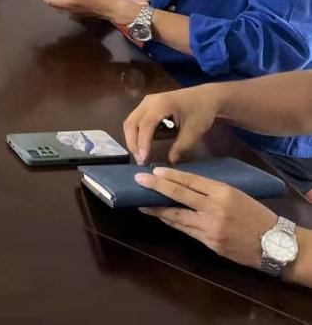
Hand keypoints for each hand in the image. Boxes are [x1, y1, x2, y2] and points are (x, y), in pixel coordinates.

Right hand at [124, 85, 220, 164]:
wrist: (206, 96)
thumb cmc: (202, 112)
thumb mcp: (194, 131)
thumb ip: (181, 146)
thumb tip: (170, 161)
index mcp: (162, 104)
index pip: (145, 125)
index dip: (142, 143)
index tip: (143, 159)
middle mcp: (149, 101)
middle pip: (131, 122)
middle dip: (132, 142)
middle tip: (139, 160)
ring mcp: (147, 101)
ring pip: (131, 121)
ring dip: (133, 138)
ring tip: (142, 154)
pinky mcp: (147, 105)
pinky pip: (137, 119)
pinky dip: (138, 132)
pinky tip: (147, 142)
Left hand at [136, 167, 277, 270]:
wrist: (275, 244)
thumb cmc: (256, 215)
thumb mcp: (237, 194)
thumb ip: (212, 191)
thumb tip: (185, 185)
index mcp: (223, 192)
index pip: (191, 180)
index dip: (170, 175)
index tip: (154, 170)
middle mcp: (214, 209)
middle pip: (179, 195)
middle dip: (156, 187)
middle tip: (139, 180)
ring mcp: (210, 228)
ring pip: (177, 216)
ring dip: (158, 209)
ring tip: (142, 202)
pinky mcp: (209, 243)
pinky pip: (185, 230)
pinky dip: (172, 222)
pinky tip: (161, 217)